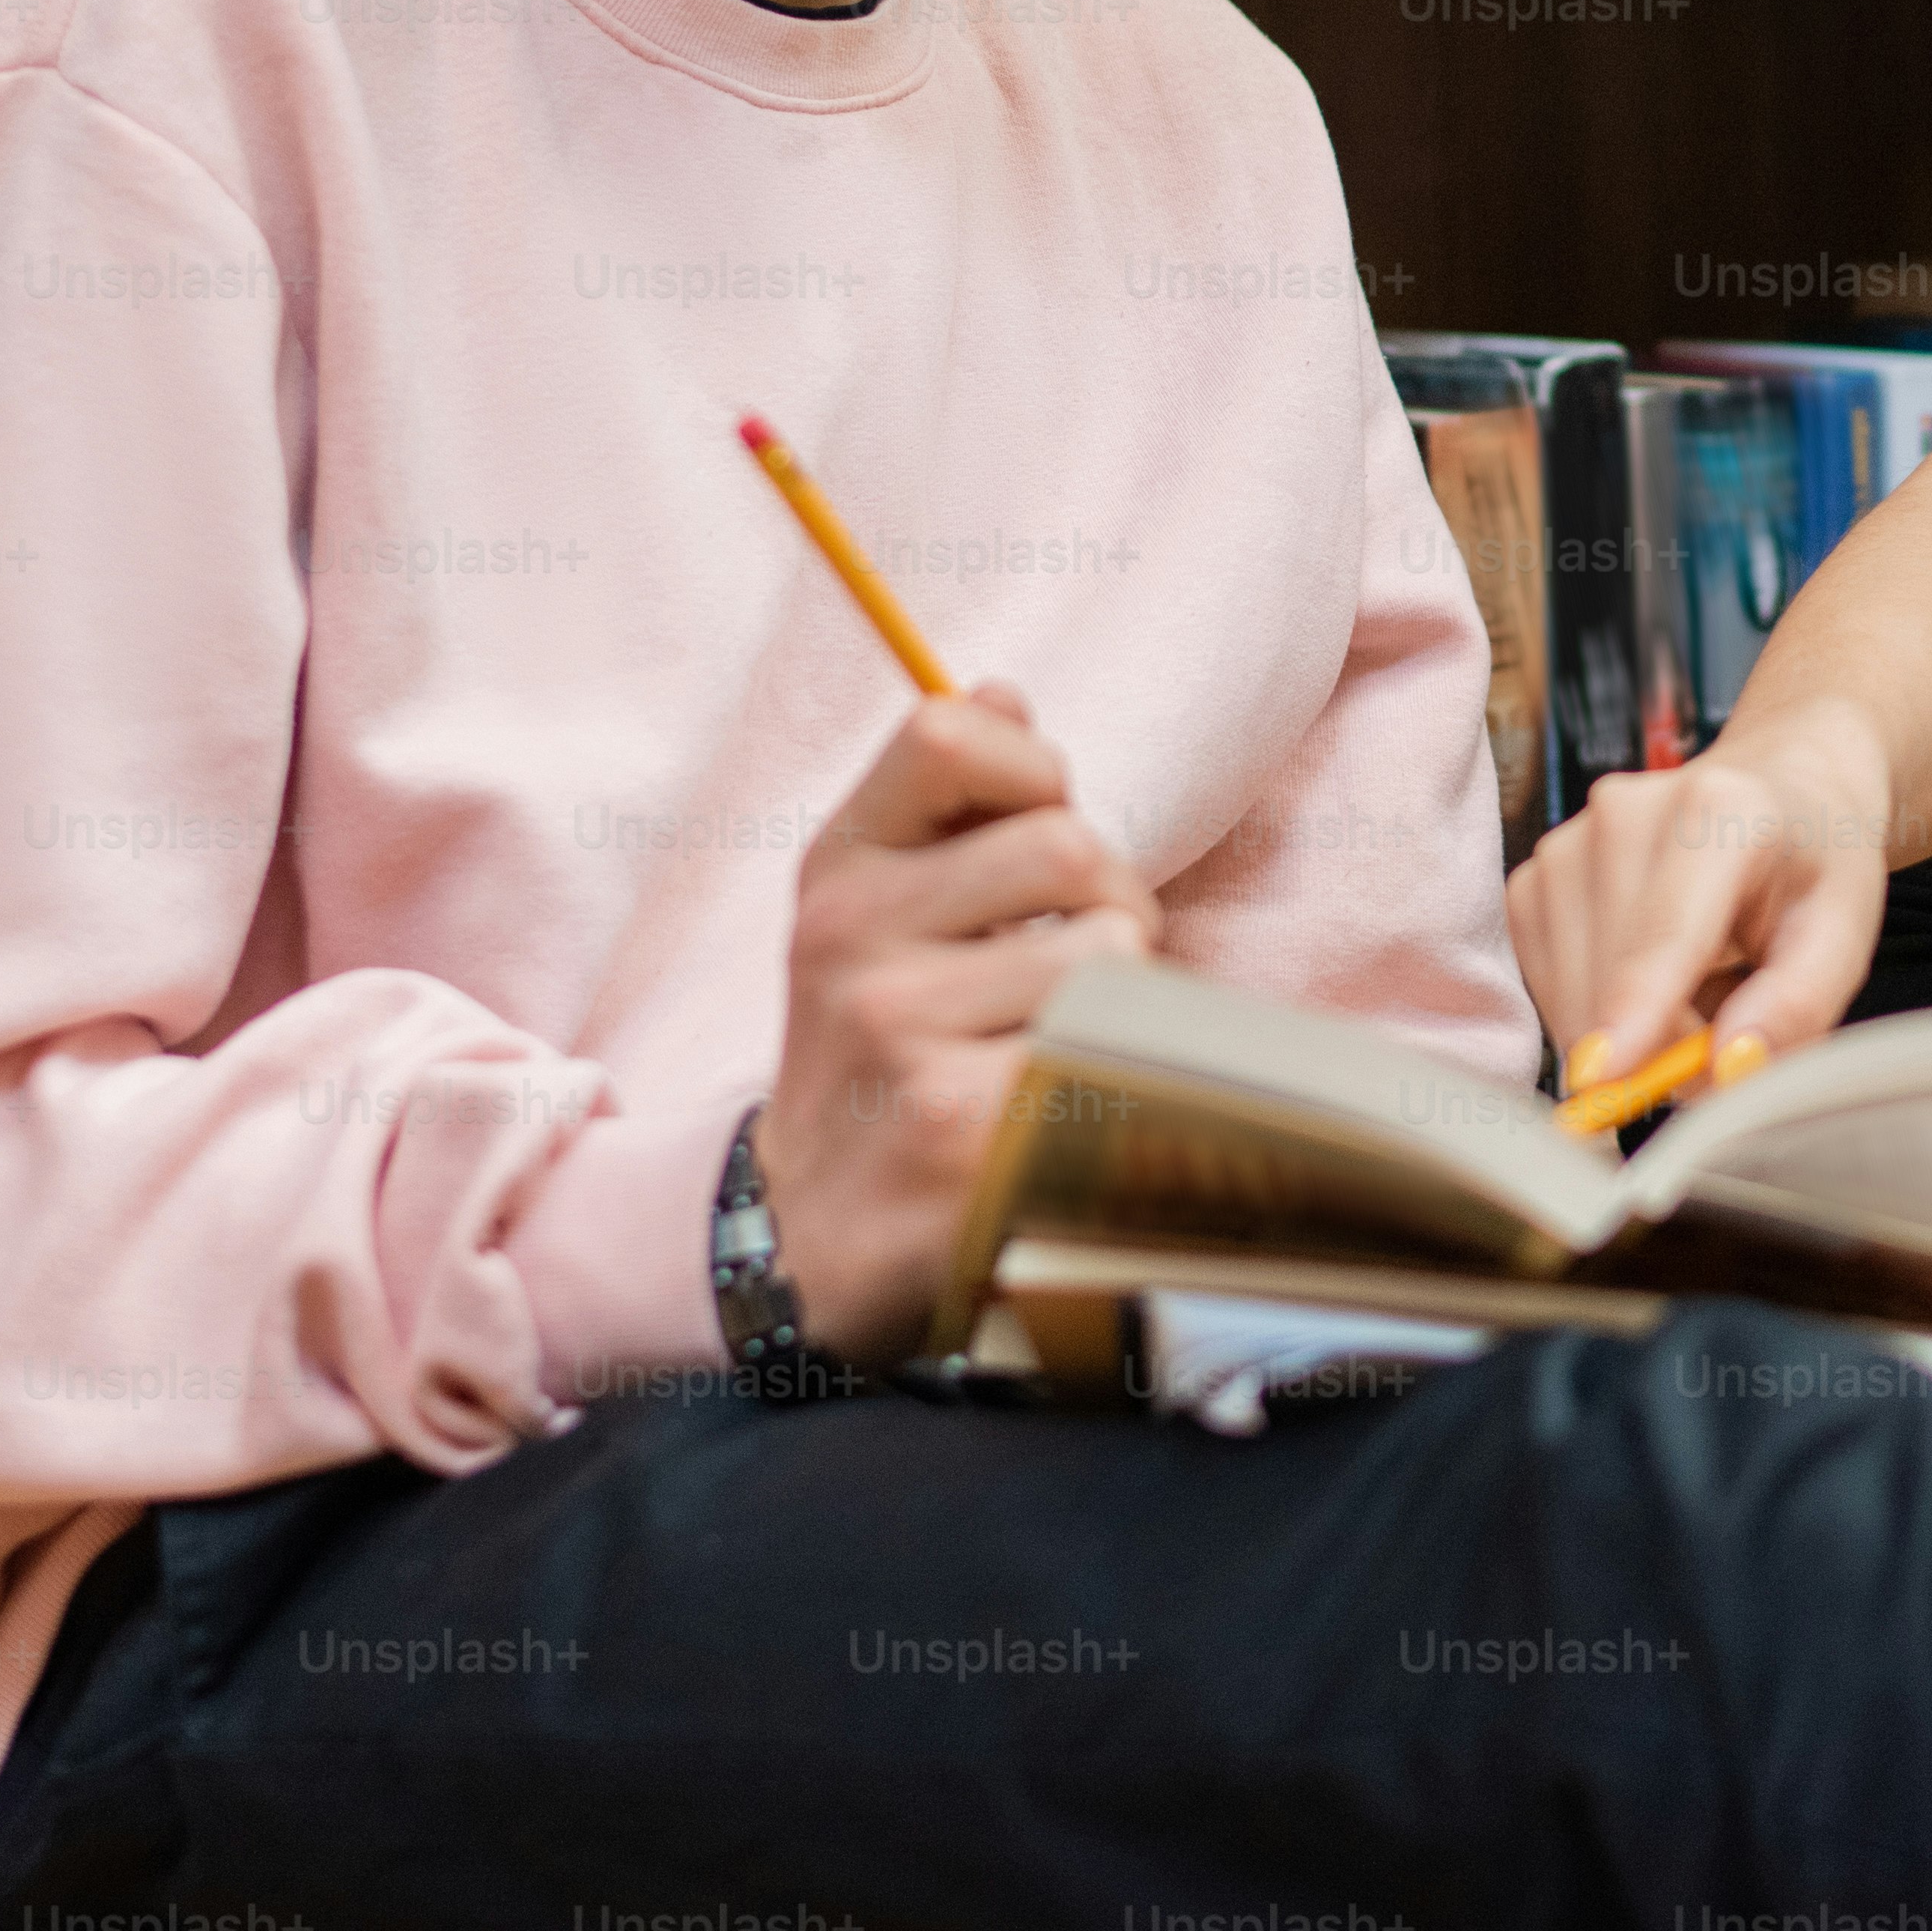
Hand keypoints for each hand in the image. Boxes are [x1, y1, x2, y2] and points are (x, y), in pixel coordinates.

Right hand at [756, 680, 1157, 1356]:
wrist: (806, 1239)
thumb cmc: (877, 1050)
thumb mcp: (870, 912)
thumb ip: (943, 803)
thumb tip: (1004, 692)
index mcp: (840, 870)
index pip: (948, 733)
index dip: (1032, 767)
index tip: (1037, 824)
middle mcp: (853, 941)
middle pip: (1069, 844)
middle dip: (1111, 899)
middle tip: (1081, 960)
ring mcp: (901, 1036)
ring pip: (1111, 952)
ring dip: (1125, 997)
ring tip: (1064, 1040)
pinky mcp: (962, 1128)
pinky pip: (1113, 1053)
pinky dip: (1119, 1077)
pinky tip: (1064, 1109)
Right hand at [1503, 703, 1900, 1101]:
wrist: (1777, 789)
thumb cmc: (1813, 865)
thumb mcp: (1843, 933)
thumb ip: (1795, 1004)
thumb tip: (1728, 1068)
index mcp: (1721, 811)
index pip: (1666, 931)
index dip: (1632, 1010)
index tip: (1602, 1080)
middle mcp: (1628, 811)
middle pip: (1612, 974)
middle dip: (1659, 1047)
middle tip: (1721, 1042)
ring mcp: (1570, 840)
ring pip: (1572, 988)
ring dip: (1627, 1032)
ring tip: (1696, 991)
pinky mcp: (1535, 876)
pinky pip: (1545, 981)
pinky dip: (1592, 1008)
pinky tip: (1646, 981)